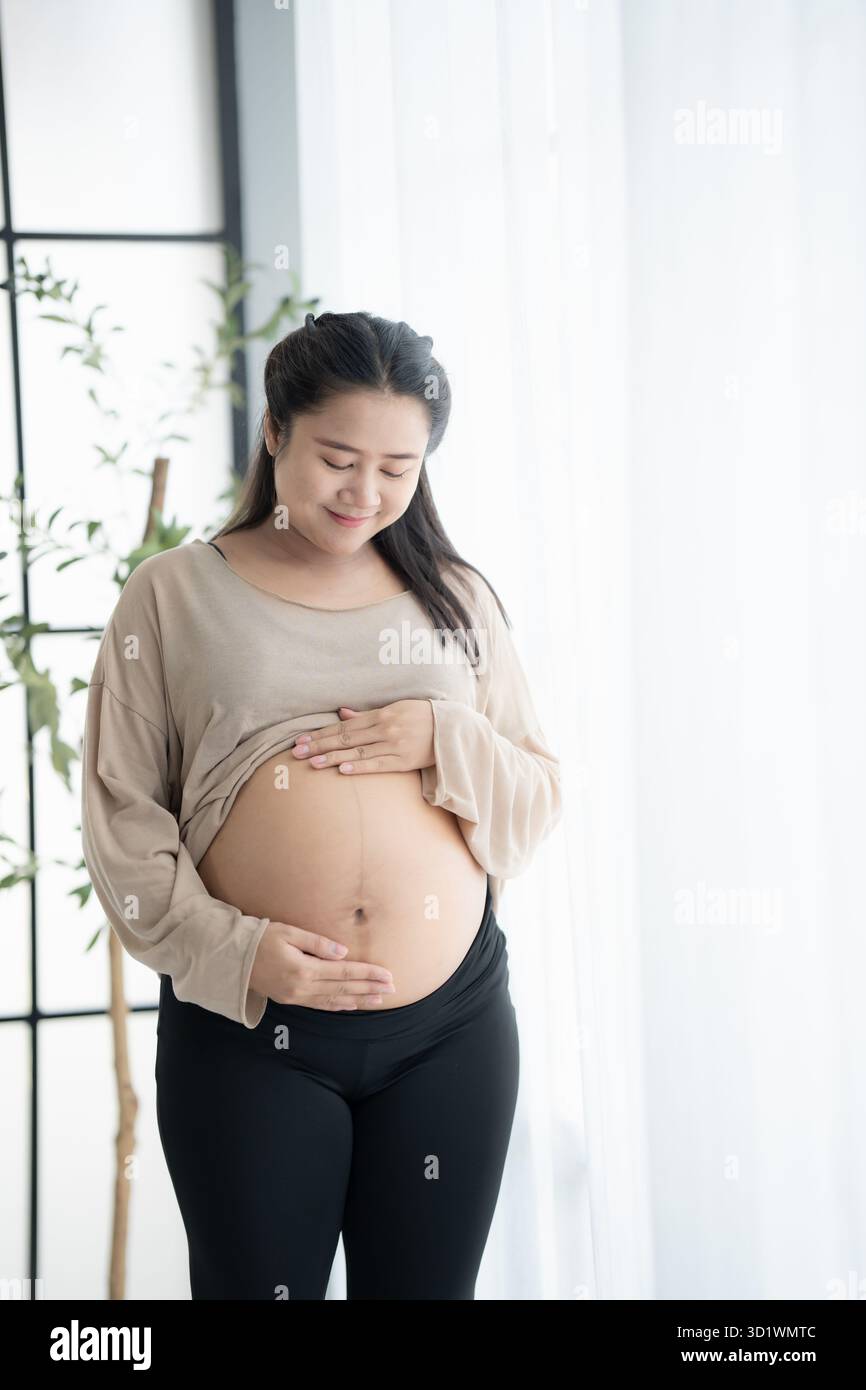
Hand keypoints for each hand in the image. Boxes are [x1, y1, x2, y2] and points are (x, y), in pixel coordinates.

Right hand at [249, 920, 395, 1009]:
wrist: (234, 958)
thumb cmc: (261, 938)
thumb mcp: (289, 933)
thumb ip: (318, 943)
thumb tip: (344, 953)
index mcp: (304, 969)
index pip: (344, 972)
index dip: (368, 974)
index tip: (387, 975)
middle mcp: (302, 988)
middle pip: (344, 989)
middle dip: (369, 989)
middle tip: (392, 989)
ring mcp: (296, 997)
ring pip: (334, 1001)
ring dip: (358, 1000)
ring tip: (379, 1000)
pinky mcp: (291, 1000)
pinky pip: (320, 1005)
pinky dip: (338, 1006)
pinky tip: (351, 1005)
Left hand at [290, 700, 435, 774]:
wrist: (453, 729)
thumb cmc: (422, 717)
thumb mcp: (396, 709)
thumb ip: (368, 714)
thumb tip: (342, 713)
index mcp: (382, 714)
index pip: (345, 726)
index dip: (322, 733)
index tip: (302, 739)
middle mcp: (386, 728)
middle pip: (346, 738)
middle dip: (320, 745)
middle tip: (297, 752)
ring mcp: (395, 745)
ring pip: (358, 752)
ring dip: (333, 757)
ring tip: (312, 763)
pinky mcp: (404, 761)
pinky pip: (378, 765)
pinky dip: (360, 766)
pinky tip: (343, 769)